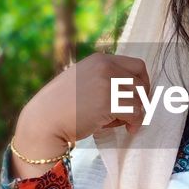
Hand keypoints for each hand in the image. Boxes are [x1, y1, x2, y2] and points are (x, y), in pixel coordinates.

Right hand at [12, 53, 150, 176]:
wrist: (44, 121)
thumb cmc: (63, 107)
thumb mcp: (84, 81)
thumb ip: (106, 79)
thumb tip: (135, 91)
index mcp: (100, 59)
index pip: (137, 65)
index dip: (144, 83)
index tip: (140, 98)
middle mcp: (105, 67)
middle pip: (141, 82)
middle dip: (142, 100)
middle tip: (135, 115)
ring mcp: (107, 83)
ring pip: (139, 99)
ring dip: (135, 114)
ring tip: (123, 123)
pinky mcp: (108, 102)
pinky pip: (135, 112)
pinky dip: (134, 122)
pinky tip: (127, 128)